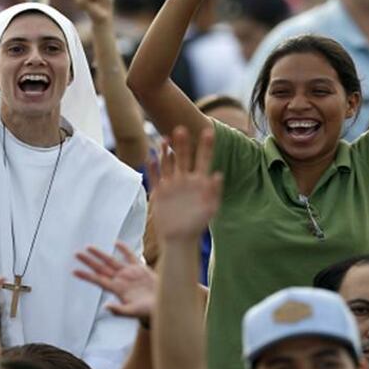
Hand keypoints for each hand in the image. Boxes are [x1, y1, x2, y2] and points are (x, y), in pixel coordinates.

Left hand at [74, 242, 155, 320]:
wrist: (162, 306)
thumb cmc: (147, 312)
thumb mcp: (133, 312)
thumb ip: (119, 310)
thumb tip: (105, 307)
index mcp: (117, 289)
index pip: (98, 280)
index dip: (86, 275)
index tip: (74, 270)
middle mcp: (121, 280)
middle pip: (101, 268)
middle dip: (89, 261)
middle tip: (77, 254)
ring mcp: (130, 274)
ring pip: (112, 261)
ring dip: (100, 254)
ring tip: (89, 247)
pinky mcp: (140, 269)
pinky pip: (130, 256)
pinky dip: (124, 249)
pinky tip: (116, 243)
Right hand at [148, 126, 222, 244]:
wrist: (179, 239)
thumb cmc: (197, 225)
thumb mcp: (210, 208)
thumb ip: (214, 191)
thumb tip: (218, 175)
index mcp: (200, 182)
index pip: (204, 160)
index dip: (206, 146)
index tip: (208, 131)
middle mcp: (185, 180)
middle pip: (183, 157)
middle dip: (183, 144)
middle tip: (181, 129)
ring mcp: (171, 185)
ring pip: (167, 163)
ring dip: (166, 152)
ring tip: (165, 138)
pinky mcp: (159, 192)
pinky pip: (155, 177)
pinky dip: (152, 167)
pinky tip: (150, 157)